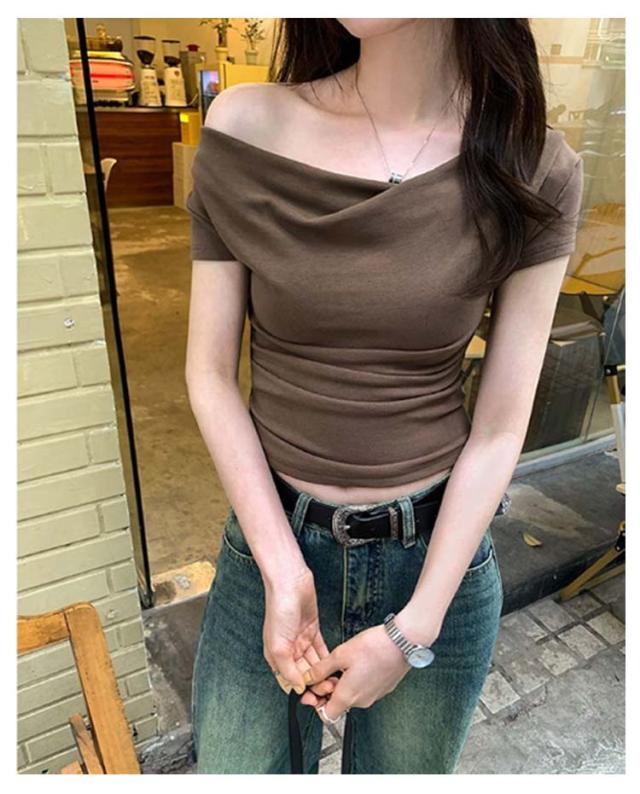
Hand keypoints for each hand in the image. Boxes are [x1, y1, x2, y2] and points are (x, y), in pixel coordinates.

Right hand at [262, 566, 336, 697]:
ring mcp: (300, 640)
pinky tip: (336, 667)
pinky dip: (327, 659)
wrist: (290, 583)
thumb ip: (287, 669)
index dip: (302, 690)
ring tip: (335, 681)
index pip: (289, 680)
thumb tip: (297, 688)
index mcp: (276, 655)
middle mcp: (288, 650)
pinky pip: (320, 649)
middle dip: (316, 683)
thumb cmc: (279, 609)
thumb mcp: (279, 645)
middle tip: (329, 689)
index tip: (315, 698)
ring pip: (314, 663)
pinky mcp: (312, 630)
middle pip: (304, 673)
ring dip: (323, 673)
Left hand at [300, 623, 412, 721]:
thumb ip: (321, 669)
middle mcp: (362, 701)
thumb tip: (309, 677)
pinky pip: (364, 689)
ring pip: (352, 695)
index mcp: (348, 696)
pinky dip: (357, 680)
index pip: (326, 715)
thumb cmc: (375, 648)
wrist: (403, 642)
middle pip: (338, 704)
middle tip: (327, 671)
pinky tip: (357, 663)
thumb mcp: (340, 654)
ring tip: (343, 664)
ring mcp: (374, 695)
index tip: (314, 689)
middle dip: (329, 689)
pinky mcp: (383, 688)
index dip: (316, 703)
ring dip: (343, 683)